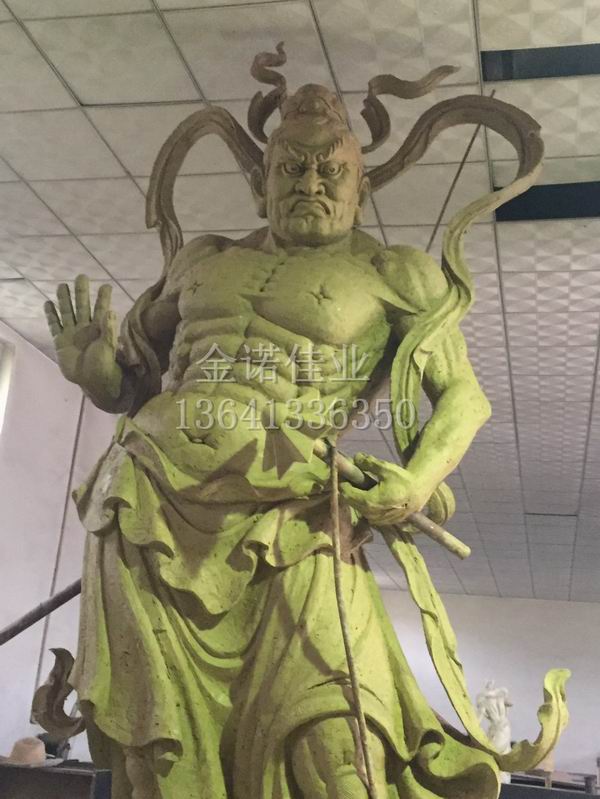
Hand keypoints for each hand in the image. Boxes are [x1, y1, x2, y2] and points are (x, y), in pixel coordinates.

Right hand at [44, 275, 117, 390]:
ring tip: (62, 285)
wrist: (91, 381)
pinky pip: (54, 325)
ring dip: (64, 300)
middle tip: (81, 277)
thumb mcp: (109, 347)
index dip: (103, 298)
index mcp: (99, 329)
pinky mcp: (60, 341)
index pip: (101, 309)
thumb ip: (109, 330)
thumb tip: (111, 311)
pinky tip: (48, 304)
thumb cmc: (104, 365)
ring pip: (67, 312)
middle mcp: (85, 328)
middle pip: (82, 306)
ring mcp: (72, 334)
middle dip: (81, 292)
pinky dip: (51, 315)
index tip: (106, 286)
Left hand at [340, 453, 427, 526]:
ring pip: (362, 511)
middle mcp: (374, 514)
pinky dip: (367, 508)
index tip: (343, 478)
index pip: (350, 495)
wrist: (420, 490)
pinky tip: (370, 498)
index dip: (344, 486)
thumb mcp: (386, 468)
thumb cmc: (403, 479)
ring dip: (358, 501)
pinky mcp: (386, 522)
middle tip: (350, 482)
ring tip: (360, 489)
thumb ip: (369, 463)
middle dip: (350, 493)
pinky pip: (370, 516)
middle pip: (354, 504)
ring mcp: (380, 520)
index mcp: (373, 501)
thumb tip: (355, 458)